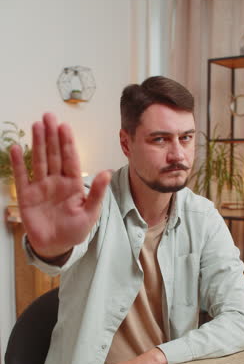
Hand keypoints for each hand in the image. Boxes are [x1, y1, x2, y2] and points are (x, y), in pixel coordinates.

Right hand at [10, 113, 110, 257]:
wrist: (56, 247)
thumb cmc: (75, 230)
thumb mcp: (90, 213)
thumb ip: (97, 193)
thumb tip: (108, 172)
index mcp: (73, 184)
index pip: (70, 159)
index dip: (67, 143)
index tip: (64, 126)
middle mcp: (57, 181)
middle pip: (54, 155)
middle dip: (52, 136)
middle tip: (48, 116)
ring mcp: (41, 187)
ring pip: (39, 161)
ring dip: (38, 144)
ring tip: (36, 125)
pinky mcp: (27, 196)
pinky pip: (22, 177)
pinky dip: (19, 163)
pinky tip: (17, 148)